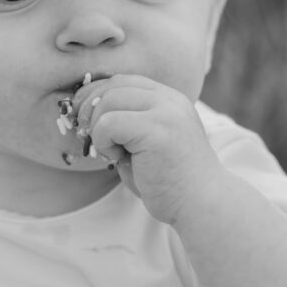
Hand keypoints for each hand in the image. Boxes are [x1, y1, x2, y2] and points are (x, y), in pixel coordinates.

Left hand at [73, 74, 223, 224]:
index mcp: (168, 99)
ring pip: (107, 102)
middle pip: (112, 86)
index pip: (122, 80)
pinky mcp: (156, 129)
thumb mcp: (145, 142)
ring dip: (98, 129)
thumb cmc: (169, 181)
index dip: (95, 95)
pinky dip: (103, 141)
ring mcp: (165, 111)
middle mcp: (169, 99)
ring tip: (113, 152)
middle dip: (89, 109)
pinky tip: (118, 157)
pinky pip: (109, 123)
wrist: (202, 205)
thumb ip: (124, 121)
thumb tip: (83, 110)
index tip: (84, 118)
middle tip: (88, 136)